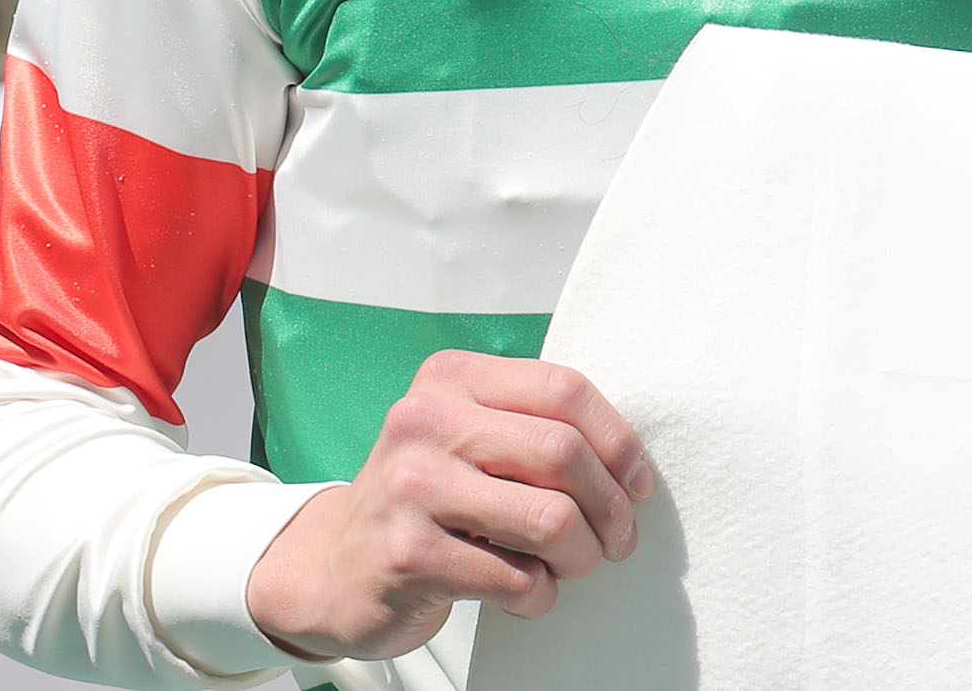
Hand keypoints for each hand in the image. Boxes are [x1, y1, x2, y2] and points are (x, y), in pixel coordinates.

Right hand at [245, 352, 657, 660]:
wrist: (333, 570)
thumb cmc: (426, 500)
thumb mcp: (469, 437)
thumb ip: (533, 426)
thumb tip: (631, 461)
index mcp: (452, 378)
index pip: (564, 389)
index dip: (618, 440)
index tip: (639, 481)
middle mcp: (424, 422)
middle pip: (563, 454)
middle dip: (610, 505)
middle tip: (619, 537)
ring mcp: (410, 488)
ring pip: (549, 519)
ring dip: (582, 553)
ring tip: (577, 564)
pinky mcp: (406, 555)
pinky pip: (514, 577)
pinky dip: (539, 594)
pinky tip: (529, 593)